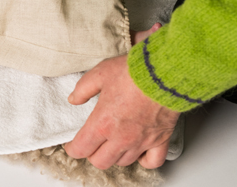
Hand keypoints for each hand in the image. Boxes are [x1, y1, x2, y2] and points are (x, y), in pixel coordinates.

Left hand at [64, 55, 180, 169]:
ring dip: (115, 156)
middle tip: (91, 144)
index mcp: (102, 123)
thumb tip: (74, 99)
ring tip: (112, 144)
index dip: (73, 149)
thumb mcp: (99, 74)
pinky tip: (138, 152)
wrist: (164, 73)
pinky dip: (143, 161)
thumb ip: (83, 89)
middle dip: (92, 154)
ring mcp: (141, 141)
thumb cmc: (133, 72)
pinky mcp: (160, 140)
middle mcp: (121, 137)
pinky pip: (152, 162)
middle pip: (100, 161)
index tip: (72, 145)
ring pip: (123, 162)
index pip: (81, 148)